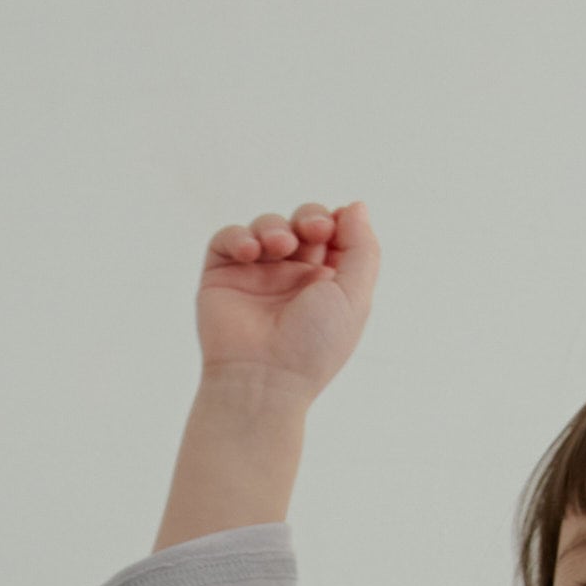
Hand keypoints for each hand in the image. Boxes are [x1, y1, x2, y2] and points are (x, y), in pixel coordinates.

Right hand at [193, 204, 377, 399]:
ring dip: (274, 226)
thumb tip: (356, 206)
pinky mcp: (222, 276)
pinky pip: (228, 238)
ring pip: (267, 225)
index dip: (336, 221)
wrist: (263, 378)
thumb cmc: (313, 346)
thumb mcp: (354, 296)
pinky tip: (251, 252)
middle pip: (302, 222)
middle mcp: (292, 278)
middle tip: (312, 231)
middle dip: (310, 216)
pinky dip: (240, 236)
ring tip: (279, 246)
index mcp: (326, 284)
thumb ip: (363, 248)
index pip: (334, 234)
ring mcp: (256, 275)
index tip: (335, 227)